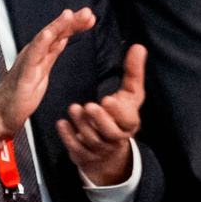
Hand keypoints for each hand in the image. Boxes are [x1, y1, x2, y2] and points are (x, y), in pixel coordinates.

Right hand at [0, 6, 95, 152]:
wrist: (1, 114)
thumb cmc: (21, 94)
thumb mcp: (43, 71)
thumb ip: (51, 53)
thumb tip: (63, 37)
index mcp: (41, 53)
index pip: (60, 34)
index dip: (75, 25)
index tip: (91, 17)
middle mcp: (34, 53)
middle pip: (54, 32)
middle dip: (71, 21)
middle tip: (88, 12)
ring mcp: (28, 62)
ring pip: (44, 39)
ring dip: (58, 26)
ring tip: (70, 15)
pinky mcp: (23, 75)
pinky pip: (33, 56)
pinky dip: (41, 43)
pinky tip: (49, 34)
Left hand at [58, 43, 146, 186]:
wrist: (111, 147)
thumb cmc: (121, 113)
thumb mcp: (130, 93)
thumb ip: (133, 71)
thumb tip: (138, 46)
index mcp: (130, 122)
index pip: (127, 119)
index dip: (118, 112)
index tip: (106, 99)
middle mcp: (117, 137)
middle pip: (110, 133)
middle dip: (99, 120)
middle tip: (88, 106)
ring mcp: (101, 149)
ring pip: (92, 140)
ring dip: (81, 124)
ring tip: (73, 108)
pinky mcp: (86, 155)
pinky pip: (77, 149)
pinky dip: (68, 137)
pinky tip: (62, 123)